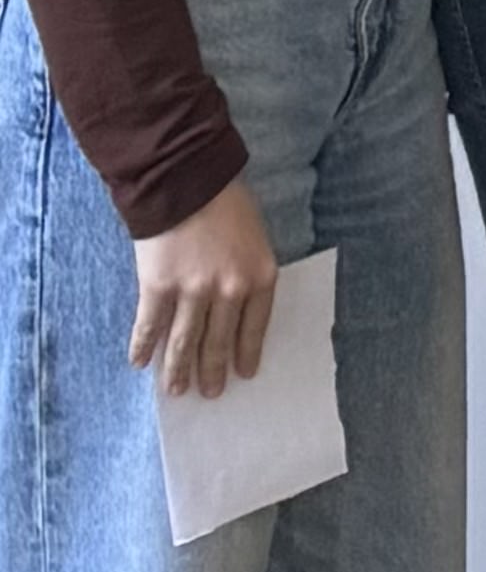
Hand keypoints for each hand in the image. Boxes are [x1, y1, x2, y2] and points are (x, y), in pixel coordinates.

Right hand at [129, 182, 280, 401]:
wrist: (186, 178)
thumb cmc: (225, 201)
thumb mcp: (253, 236)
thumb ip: (245, 271)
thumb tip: (233, 308)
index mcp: (260, 276)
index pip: (255, 327)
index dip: (247, 352)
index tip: (243, 373)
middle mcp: (229, 290)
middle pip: (218, 341)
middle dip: (211, 370)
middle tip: (208, 393)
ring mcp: (193, 291)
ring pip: (184, 341)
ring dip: (178, 368)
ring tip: (175, 389)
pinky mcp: (158, 286)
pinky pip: (150, 325)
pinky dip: (143, 346)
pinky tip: (139, 362)